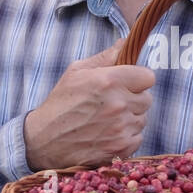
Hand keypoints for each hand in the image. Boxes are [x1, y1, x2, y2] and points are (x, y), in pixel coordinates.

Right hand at [22, 38, 154, 171]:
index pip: (148, 77)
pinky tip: (108, 134)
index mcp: (108, 81)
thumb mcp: (76, 72)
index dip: (139, 79)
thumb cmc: (60, 103)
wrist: (43, 141)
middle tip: (115, 102)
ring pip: (143, 119)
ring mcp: (121, 128)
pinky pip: (138, 138)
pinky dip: (127, 137)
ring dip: (130, 118)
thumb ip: (105, 57)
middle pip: (147, 99)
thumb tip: (125, 43)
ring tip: (108, 119)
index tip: (129, 83)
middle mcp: (118, 104)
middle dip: (134, 99)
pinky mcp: (121, 148)